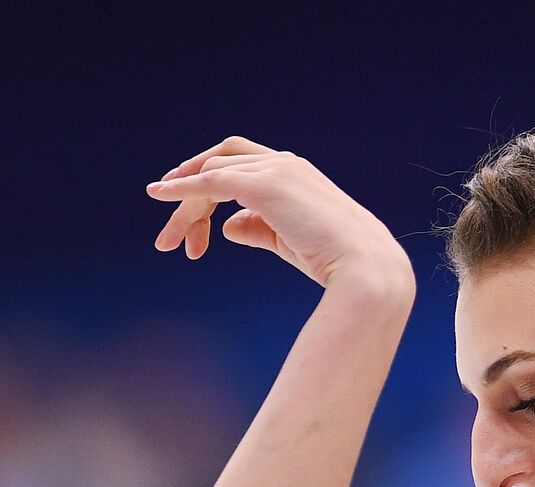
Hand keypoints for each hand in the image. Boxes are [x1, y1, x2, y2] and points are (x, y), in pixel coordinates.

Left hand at [147, 136, 413, 292]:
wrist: (364, 266)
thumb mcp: (288, 240)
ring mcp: (275, 170)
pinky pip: (211, 181)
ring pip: (211, 175)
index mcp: (295, 172)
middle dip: (190, 195)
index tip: (189, 212)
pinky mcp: (264, 186)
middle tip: (171, 237)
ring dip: (185, 206)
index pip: (239, 164)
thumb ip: (257, 228)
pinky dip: (183, 189)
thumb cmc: (335, 260)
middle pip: (219, 165)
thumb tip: (228, 227)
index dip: (208, 182)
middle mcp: (284, 163)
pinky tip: (161, 196)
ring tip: (168, 240)